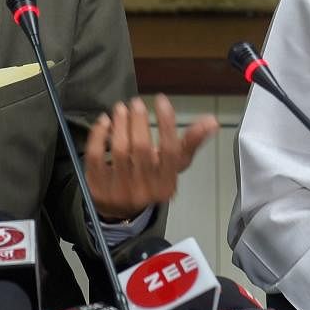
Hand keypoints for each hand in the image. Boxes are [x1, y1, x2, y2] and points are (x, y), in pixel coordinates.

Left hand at [85, 94, 217, 220]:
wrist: (121, 209)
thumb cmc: (151, 179)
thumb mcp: (173, 166)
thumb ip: (191, 143)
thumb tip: (212, 121)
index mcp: (166, 185)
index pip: (170, 150)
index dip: (166, 122)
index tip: (161, 99)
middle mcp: (144, 190)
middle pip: (141, 148)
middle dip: (138, 120)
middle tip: (135, 102)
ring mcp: (119, 190)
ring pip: (119, 150)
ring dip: (120, 124)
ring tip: (121, 108)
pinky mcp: (97, 187)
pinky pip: (96, 156)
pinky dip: (99, 135)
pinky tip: (104, 121)